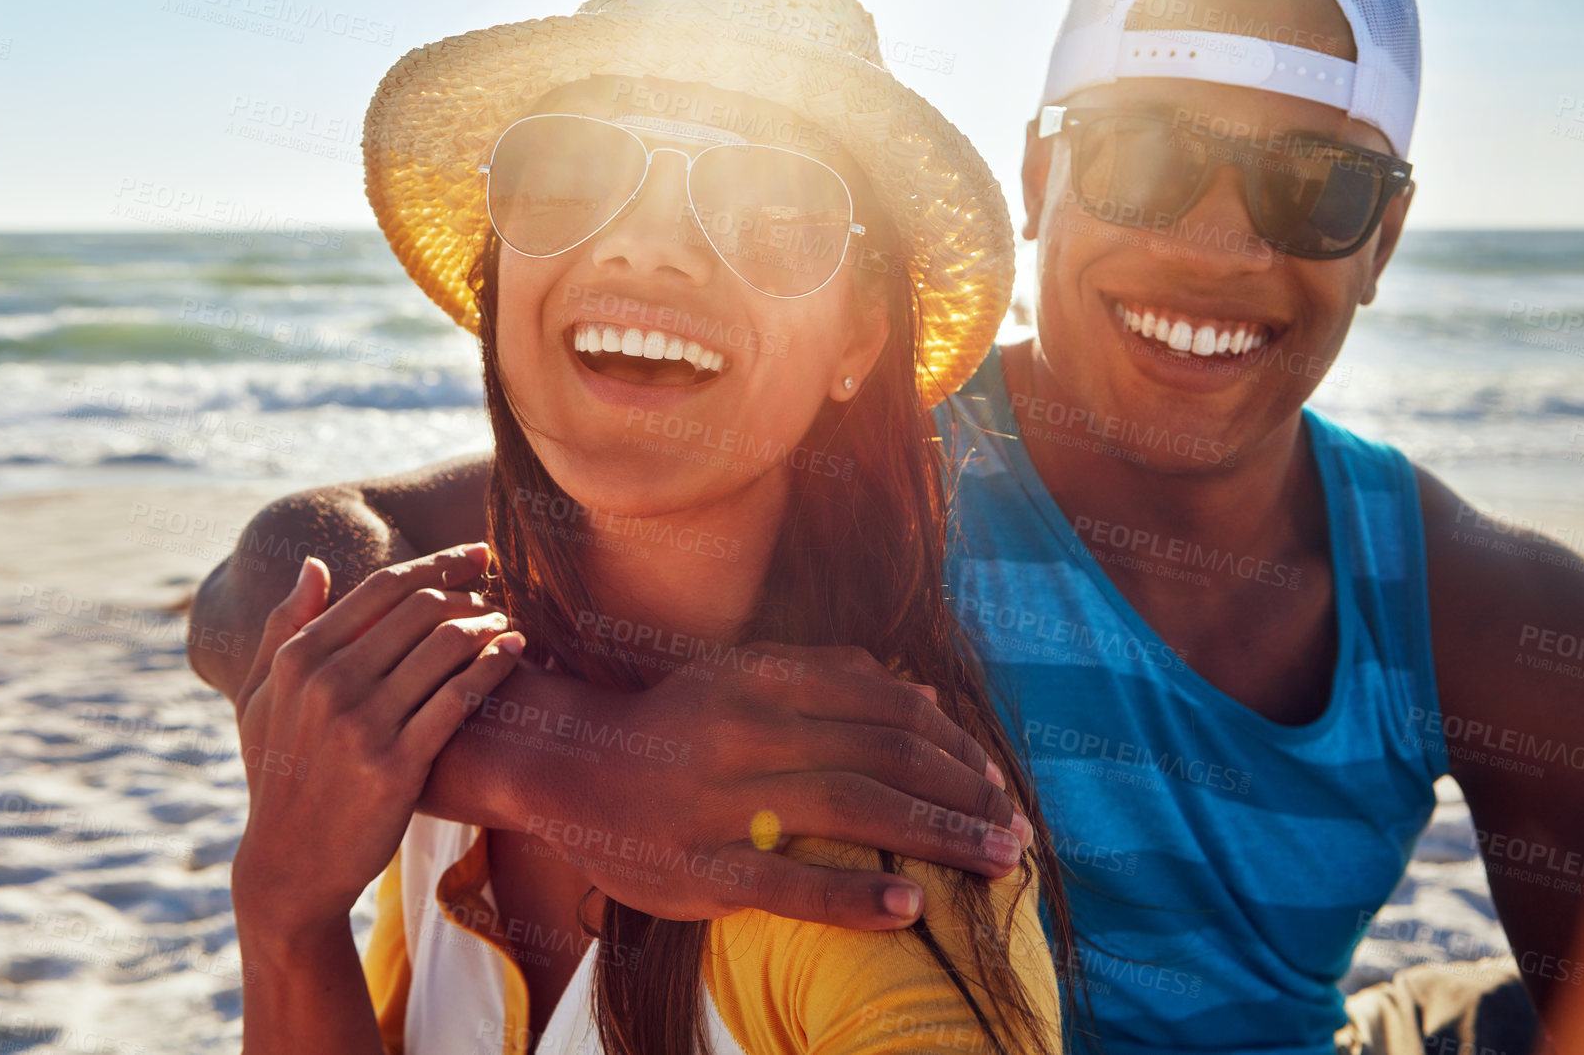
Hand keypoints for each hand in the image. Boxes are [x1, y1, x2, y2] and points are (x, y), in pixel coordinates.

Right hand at [229, 546, 523, 935]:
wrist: (290, 866)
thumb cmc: (278, 774)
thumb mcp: (260, 698)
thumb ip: (283, 627)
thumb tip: (314, 564)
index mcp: (298, 659)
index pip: (382, 589)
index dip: (438, 564)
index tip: (476, 555)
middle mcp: (328, 683)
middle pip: (422, 611)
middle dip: (469, 593)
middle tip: (496, 594)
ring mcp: (363, 725)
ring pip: (445, 647)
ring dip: (487, 624)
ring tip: (506, 622)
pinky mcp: (397, 765)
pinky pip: (459, 698)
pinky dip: (494, 665)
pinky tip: (515, 651)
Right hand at [517, 643, 1029, 929]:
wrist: (566, 767)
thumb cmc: (672, 723)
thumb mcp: (742, 676)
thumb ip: (829, 676)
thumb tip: (925, 695)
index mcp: (762, 678)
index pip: (887, 706)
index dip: (954, 745)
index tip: (994, 781)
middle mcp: (746, 729)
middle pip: (886, 755)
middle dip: (966, 795)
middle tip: (1017, 830)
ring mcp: (721, 800)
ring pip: (854, 811)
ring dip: (940, 838)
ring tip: (998, 862)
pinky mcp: (699, 868)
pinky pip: (789, 884)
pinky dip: (854, 896)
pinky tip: (910, 908)